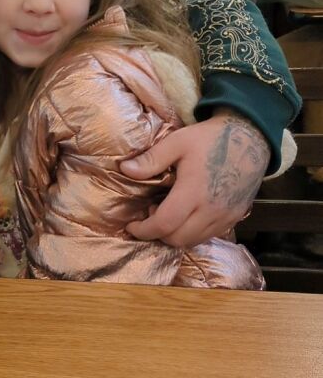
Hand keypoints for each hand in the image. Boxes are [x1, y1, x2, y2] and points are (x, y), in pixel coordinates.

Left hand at [120, 112, 268, 247]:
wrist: (251, 136)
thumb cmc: (211, 138)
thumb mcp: (178, 142)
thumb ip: (152, 159)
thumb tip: (125, 170)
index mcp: (194, 192)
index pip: (164, 225)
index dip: (144, 230)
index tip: (132, 225)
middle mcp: (212, 210)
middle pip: (177, 239)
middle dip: (157, 233)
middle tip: (151, 213)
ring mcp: (226, 216)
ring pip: (193, 241)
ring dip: (175, 235)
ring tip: (169, 212)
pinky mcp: (236, 217)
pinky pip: (209, 236)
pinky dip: (192, 233)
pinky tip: (188, 214)